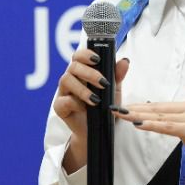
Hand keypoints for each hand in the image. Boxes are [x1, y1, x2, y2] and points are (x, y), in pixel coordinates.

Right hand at [55, 50, 128, 171]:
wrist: (100, 129)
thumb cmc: (105, 106)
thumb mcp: (115, 90)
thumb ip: (117, 75)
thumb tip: (124, 61)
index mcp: (82, 71)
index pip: (79, 56)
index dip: (86, 54)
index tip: (98, 60)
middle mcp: (71, 79)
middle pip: (73, 66)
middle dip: (89, 73)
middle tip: (104, 83)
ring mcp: (64, 92)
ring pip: (66, 80)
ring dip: (82, 89)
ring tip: (96, 100)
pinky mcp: (60, 107)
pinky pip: (63, 100)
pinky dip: (75, 103)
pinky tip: (85, 108)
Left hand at [115, 102, 184, 184]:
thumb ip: (177, 127)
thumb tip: (160, 123)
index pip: (159, 107)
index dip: (139, 107)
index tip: (122, 107)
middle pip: (156, 108)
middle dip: (133, 109)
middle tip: (114, 108)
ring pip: (159, 116)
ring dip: (137, 115)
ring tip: (120, 114)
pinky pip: (168, 127)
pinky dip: (151, 125)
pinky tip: (138, 124)